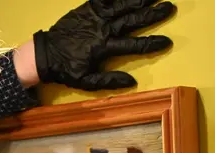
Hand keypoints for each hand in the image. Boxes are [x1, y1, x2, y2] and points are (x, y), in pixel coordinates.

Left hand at [33, 0, 175, 90]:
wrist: (44, 53)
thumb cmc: (66, 69)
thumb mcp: (86, 82)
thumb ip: (109, 81)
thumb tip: (132, 82)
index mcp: (104, 47)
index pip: (134, 45)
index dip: (152, 43)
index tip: (168, 41)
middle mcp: (102, 28)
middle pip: (132, 20)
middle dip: (152, 14)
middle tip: (170, 6)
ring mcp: (95, 16)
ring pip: (122, 4)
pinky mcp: (87, 7)